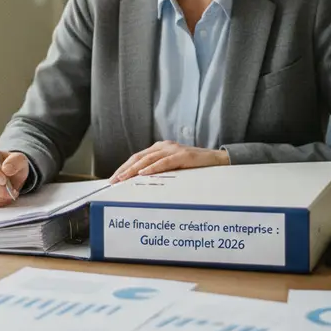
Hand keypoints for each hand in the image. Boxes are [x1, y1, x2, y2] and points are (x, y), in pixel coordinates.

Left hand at [109, 141, 229, 181]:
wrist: (216, 161)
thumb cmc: (193, 167)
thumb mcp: (173, 168)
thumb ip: (159, 170)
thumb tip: (140, 184)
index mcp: (159, 148)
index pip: (137, 157)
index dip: (124, 167)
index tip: (114, 179)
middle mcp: (164, 146)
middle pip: (139, 158)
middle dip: (125, 170)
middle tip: (114, 181)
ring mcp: (173, 149)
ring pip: (148, 160)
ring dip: (134, 170)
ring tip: (123, 179)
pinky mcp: (183, 155)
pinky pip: (165, 162)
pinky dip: (153, 168)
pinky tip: (143, 174)